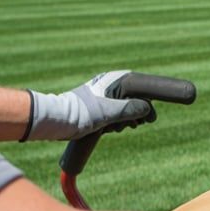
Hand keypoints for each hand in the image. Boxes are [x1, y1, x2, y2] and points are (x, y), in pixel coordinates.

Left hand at [24, 71, 156, 140]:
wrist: (59, 120)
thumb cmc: (82, 113)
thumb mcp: (110, 111)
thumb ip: (131, 109)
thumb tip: (147, 109)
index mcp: (113, 81)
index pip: (139, 88)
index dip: (147, 103)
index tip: (151, 118)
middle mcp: (110, 86)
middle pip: (134, 100)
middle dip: (135, 115)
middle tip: (133, 126)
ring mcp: (104, 97)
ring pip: (125, 109)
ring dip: (125, 121)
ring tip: (115, 128)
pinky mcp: (98, 108)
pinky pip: (115, 115)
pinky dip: (116, 123)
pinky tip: (110, 129)